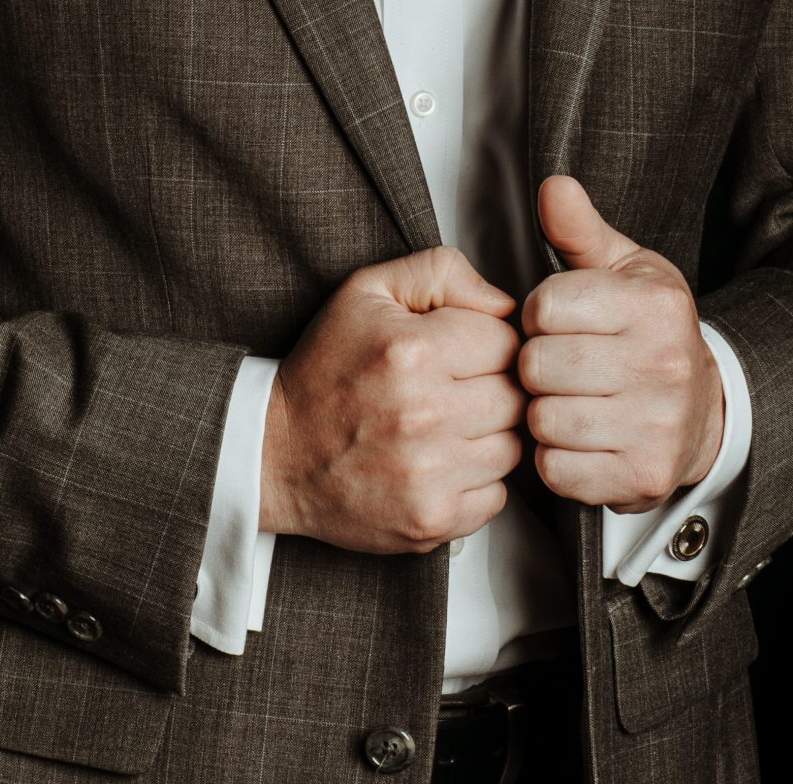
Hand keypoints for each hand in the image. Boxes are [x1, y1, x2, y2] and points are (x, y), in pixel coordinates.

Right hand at [260, 247, 525, 554]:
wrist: (276, 452)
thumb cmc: (326, 369)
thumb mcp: (368, 291)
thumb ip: (441, 272)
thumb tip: (503, 303)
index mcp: (413, 350)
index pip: (506, 340)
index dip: (489, 341)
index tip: (465, 350)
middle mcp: (425, 414)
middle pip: (516, 396)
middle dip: (493, 387)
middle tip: (457, 388)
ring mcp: (429, 474)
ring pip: (512, 447)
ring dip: (489, 435)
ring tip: (448, 425)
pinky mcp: (431, 520)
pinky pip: (497, 496)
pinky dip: (478, 481)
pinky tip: (442, 462)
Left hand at [520, 175, 723, 513]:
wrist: (706, 412)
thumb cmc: (651, 334)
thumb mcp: (625, 270)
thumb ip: (581, 230)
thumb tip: (554, 187)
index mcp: (656, 306)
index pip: (544, 306)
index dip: (538, 314)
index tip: (558, 322)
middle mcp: (663, 365)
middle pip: (538, 364)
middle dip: (537, 364)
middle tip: (561, 364)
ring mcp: (656, 426)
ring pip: (543, 417)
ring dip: (544, 411)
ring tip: (570, 399)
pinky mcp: (641, 477)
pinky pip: (556, 468)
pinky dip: (556, 457)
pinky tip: (580, 436)